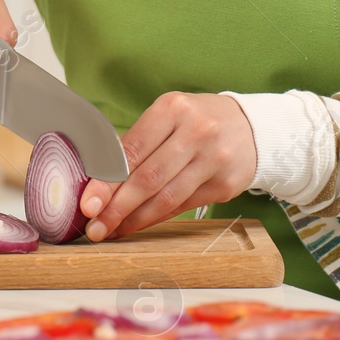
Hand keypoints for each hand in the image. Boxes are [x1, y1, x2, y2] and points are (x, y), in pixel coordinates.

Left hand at [80, 92, 257, 241]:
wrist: (252, 128)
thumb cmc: (196, 122)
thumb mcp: (168, 117)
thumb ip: (137, 144)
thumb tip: (97, 181)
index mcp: (172, 109)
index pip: (132, 151)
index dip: (107, 181)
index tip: (87, 203)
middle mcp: (196, 132)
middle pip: (148, 178)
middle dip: (116, 206)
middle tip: (94, 226)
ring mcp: (214, 159)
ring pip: (166, 197)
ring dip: (134, 219)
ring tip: (111, 230)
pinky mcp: (225, 184)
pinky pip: (182, 206)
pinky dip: (155, 218)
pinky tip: (136, 225)